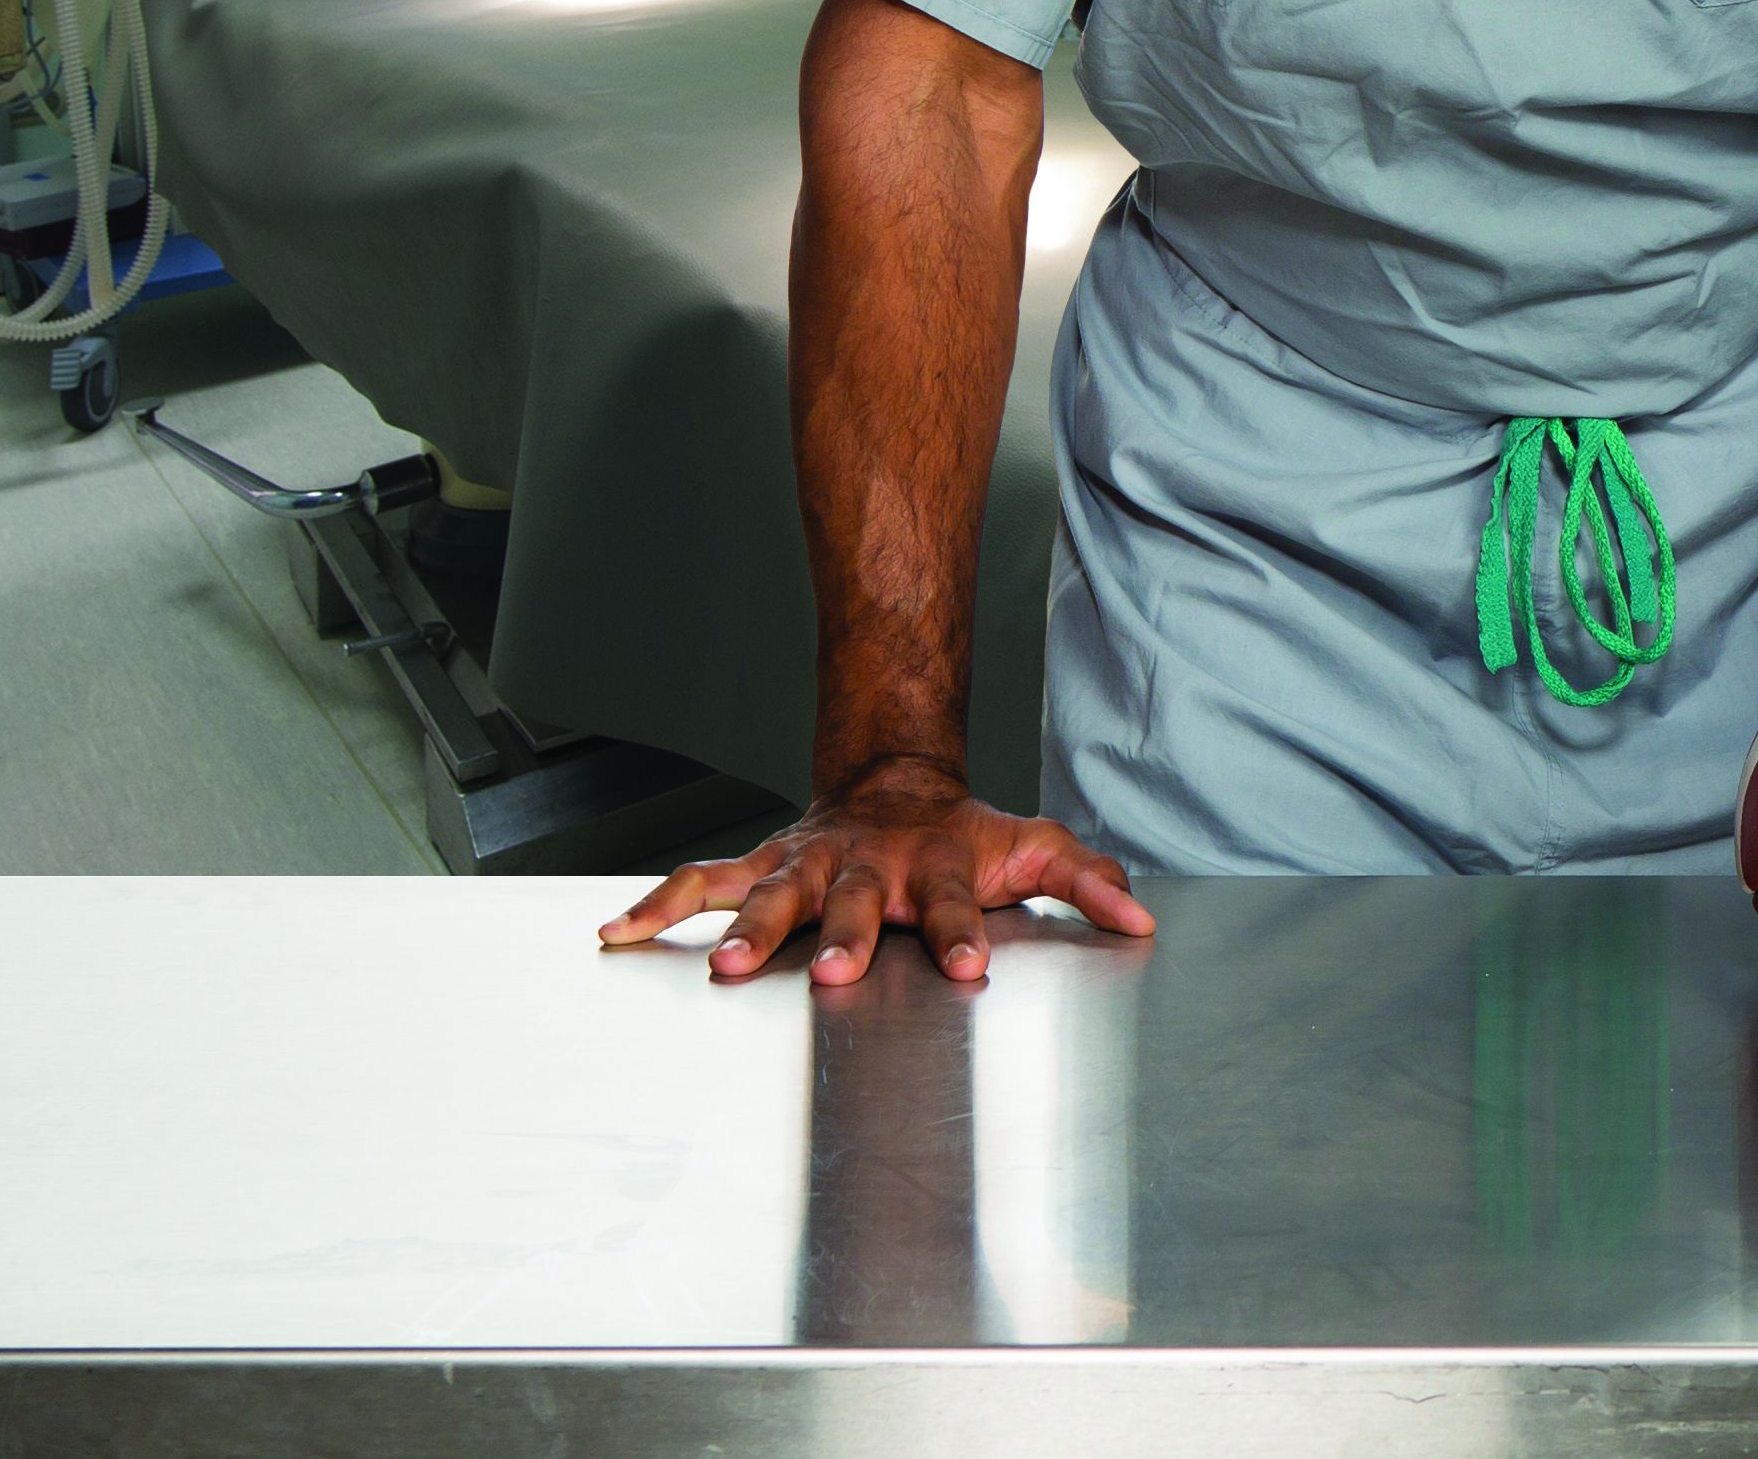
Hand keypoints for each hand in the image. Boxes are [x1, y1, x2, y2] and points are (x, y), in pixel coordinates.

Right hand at [598, 759, 1155, 984]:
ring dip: (747, 932)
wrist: (893, 786)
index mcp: (935, 868)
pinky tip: (616, 934)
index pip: (955, 905)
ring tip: (719, 969)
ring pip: (770, 895)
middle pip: (852, 902)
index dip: (963, 934)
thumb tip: (1141, 920)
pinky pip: (702, 885)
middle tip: (834, 971)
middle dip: (842, 936)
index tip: (970, 965)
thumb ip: (1088, 882)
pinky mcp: (761, 870)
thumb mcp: (1034, 848)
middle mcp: (865, 868)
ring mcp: (807, 868)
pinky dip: (658, 907)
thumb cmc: (964, 836)